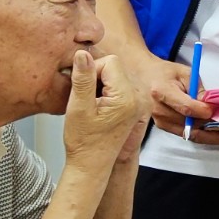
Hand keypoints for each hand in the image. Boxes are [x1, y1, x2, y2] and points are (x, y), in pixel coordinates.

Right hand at [63, 50, 150, 167]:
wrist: (92, 164)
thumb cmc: (84, 142)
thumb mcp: (78, 108)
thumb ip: (82, 78)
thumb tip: (82, 53)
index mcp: (128, 97)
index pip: (110, 61)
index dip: (91, 70)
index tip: (84, 91)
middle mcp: (140, 98)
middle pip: (115, 66)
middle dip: (97, 76)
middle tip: (88, 99)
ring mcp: (141, 102)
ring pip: (117, 74)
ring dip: (101, 83)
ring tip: (93, 104)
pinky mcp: (137, 105)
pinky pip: (121, 84)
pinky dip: (108, 90)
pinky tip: (99, 106)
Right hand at [125, 51, 218, 145]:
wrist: (145, 77)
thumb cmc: (164, 72)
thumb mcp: (185, 73)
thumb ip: (198, 89)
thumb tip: (211, 106)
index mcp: (161, 92)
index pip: (186, 108)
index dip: (204, 111)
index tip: (216, 110)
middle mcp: (159, 110)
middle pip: (190, 124)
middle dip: (213, 126)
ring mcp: (160, 121)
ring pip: (191, 133)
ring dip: (211, 134)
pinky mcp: (164, 127)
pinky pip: (187, 134)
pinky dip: (203, 134)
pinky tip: (216, 132)